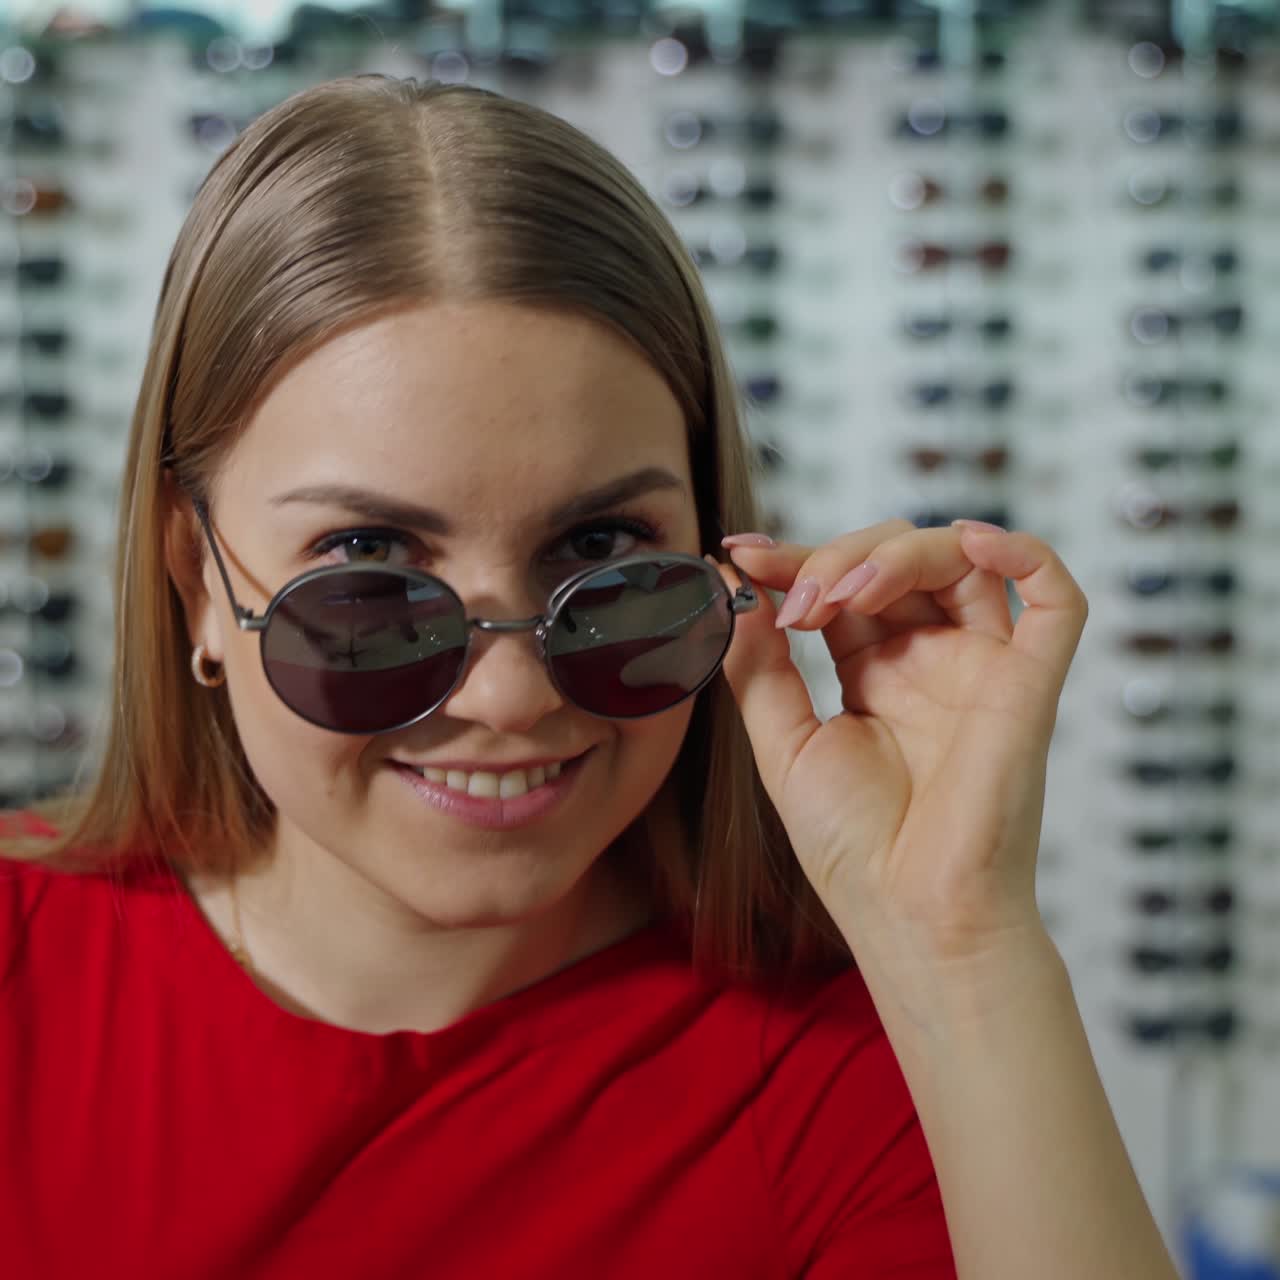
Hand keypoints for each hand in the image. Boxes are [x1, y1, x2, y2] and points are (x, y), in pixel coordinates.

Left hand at [710, 520, 1087, 963]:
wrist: (911, 916)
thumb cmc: (854, 848)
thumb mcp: (784, 745)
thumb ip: (760, 666)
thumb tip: (734, 589)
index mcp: (875, 673)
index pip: (841, 586)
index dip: (795, 560)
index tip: (743, 556)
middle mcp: (930, 660)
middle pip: (897, 560)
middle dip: (838, 558)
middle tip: (798, 601)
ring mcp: (981, 667)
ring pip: (962, 561)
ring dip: (900, 553)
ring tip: (847, 594)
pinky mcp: (1029, 684)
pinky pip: (1055, 601)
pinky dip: (1023, 554)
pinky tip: (972, 541)